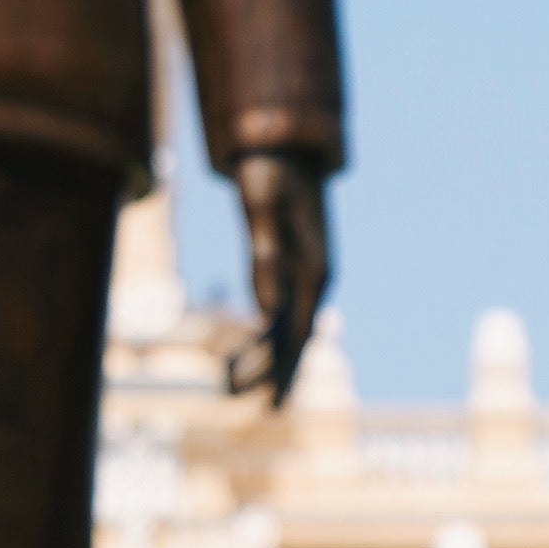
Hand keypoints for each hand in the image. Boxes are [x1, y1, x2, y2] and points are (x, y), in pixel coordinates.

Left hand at [229, 157, 330, 401]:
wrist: (280, 144)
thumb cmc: (268, 172)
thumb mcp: (261, 208)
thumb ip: (264, 257)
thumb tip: (265, 311)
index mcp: (315, 270)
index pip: (299, 332)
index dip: (283, 370)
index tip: (269, 404)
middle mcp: (315, 278)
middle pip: (296, 338)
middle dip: (274, 374)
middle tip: (246, 402)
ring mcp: (305, 274)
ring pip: (287, 328)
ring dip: (266, 359)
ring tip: (233, 385)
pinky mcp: (290, 267)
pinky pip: (279, 311)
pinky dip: (264, 336)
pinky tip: (245, 352)